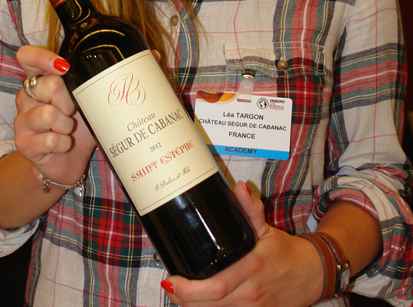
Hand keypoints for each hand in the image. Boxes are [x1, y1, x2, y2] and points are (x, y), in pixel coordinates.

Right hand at [14, 45, 95, 182]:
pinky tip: (62, 145)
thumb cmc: (78, 125)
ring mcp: (22, 120)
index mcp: (39, 81)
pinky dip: (64, 143)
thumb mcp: (85, 100)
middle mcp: (26, 97)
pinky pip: (50, 139)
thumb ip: (85, 83)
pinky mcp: (23, 143)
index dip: (42, 57)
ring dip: (66, 125)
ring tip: (67, 130)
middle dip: (69, 100)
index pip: (27, 57)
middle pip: (48, 84)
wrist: (70, 160)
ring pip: (49, 114)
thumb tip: (105, 69)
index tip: (64, 67)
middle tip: (72, 111)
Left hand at [162, 182, 323, 306]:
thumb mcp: (267, 227)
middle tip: (169, 284)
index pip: (216, 286)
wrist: (313, 274)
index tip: (171, 278)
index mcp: (252, 269)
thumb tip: (238, 187)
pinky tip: (198, 303)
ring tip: (178, 292)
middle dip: (183, 299)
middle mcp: (251, 294)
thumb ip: (250, 208)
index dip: (189, 289)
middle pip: (210, 306)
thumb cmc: (287, 251)